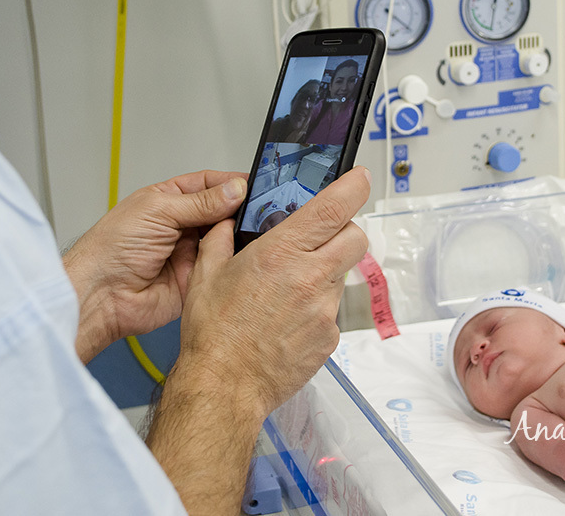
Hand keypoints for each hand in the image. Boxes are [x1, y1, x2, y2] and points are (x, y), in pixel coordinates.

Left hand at [63, 170, 247, 361]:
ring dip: (237, 235)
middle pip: (223, 211)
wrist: (102, 296)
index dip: (231, 183)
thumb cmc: (110, 250)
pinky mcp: (198, 279)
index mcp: (169, 201)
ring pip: (226, 239)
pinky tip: (239, 255)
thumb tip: (235, 189)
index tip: (254, 184)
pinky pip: (223, 267)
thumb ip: (200, 202)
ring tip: (252, 230)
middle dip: (239, 209)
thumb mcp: (157, 211)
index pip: (208, 184)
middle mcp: (182, 226)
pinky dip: (232, 262)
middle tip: (260, 208)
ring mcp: (191, 253)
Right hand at [174, 166, 370, 418]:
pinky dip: (316, 310)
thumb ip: (221, 239)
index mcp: (281, 253)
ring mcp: (324, 310)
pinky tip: (288, 321)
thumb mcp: (205, 274)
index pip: (333, 208)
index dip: (353, 187)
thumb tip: (227, 221)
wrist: (224, 386)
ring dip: (325, 273)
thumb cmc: (213, 334)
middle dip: (345, 231)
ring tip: (289, 292)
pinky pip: (332, 312)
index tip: (359, 178)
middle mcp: (310, 278)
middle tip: (324, 238)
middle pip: (356, 238)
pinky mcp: (329, 337)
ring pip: (342, 275)